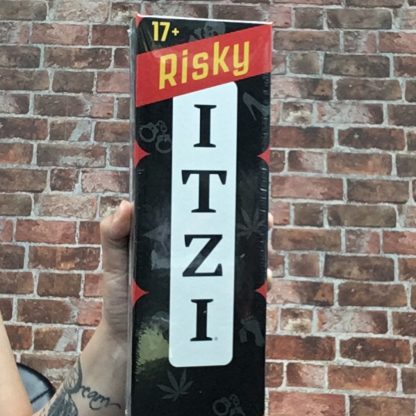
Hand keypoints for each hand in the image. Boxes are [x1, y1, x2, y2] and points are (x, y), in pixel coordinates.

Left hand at [99, 202, 273, 337]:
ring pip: (241, 260)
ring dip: (258, 252)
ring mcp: (208, 279)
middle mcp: (197, 256)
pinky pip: (241, 290)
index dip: (222, 202)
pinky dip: (255, 284)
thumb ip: (114, 234)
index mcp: (176, 240)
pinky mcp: (216, 303)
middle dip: (251, 225)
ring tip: (264, 251)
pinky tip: (261, 282)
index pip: (203, 216)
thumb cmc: (121, 297)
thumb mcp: (114, 262)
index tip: (240, 192)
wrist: (129, 342)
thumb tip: (128, 204)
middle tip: (264, 220)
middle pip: (229, 235)